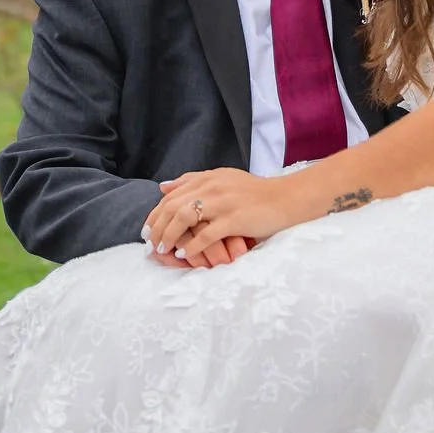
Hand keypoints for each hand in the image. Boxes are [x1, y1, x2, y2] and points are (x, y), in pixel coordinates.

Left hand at [145, 169, 304, 262]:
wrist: (286, 198)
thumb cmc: (255, 192)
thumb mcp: (222, 178)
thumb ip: (193, 180)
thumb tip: (163, 187)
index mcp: (207, 179)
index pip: (170, 196)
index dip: (155, 214)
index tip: (147, 231)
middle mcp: (211, 188)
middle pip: (173, 207)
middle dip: (157, 227)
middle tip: (151, 244)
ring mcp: (223, 203)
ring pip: (184, 217)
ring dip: (170, 236)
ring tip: (164, 250)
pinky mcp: (235, 220)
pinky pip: (207, 234)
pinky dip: (192, 246)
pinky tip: (184, 254)